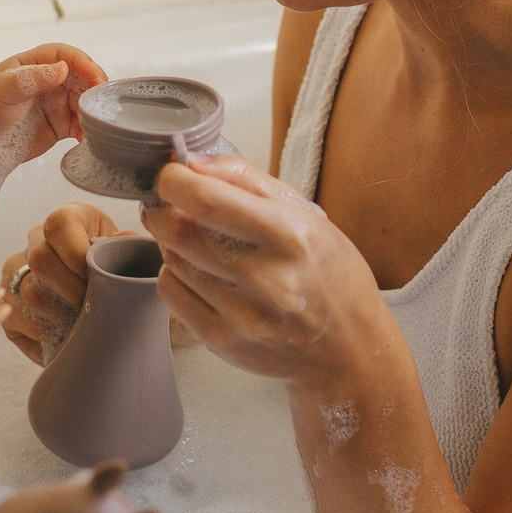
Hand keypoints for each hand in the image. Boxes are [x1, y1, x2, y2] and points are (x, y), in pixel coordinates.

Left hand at [0, 44, 106, 163]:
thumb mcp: (2, 90)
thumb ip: (32, 78)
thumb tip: (62, 68)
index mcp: (33, 64)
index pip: (65, 55)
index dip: (83, 62)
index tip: (94, 75)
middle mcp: (47, 81)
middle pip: (81, 76)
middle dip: (94, 85)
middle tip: (100, 99)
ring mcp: (54, 103)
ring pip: (84, 100)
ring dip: (92, 109)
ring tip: (92, 122)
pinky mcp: (58, 126)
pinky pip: (80, 124)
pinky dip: (87, 129)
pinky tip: (84, 137)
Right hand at [0, 204, 123, 364]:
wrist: (89, 286)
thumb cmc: (108, 265)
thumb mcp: (119, 250)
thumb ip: (122, 248)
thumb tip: (126, 239)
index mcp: (67, 219)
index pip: (59, 226)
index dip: (77, 254)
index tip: (97, 279)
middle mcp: (35, 239)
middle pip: (40, 260)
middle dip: (71, 291)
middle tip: (93, 308)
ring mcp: (14, 269)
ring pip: (27, 293)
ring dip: (58, 315)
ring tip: (81, 325)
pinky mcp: (6, 299)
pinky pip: (15, 317)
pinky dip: (41, 333)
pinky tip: (61, 336)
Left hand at [140, 152, 393, 390]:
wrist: (349, 350)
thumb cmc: (330, 274)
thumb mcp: (308, 215)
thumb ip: (248, 180)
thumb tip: (192, 163)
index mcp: (291, 235)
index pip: (208, 200)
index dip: (174, 181)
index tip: (170, 174)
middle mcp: (267, 279)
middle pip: (180, 232)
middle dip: (162, 210)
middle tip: (168, 204)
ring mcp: (244, 316)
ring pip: (173, 261)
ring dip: (173, 243)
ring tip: (197, 241)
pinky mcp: (224, 342)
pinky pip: (172, 294)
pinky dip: (176, 274)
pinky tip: (199, 273)